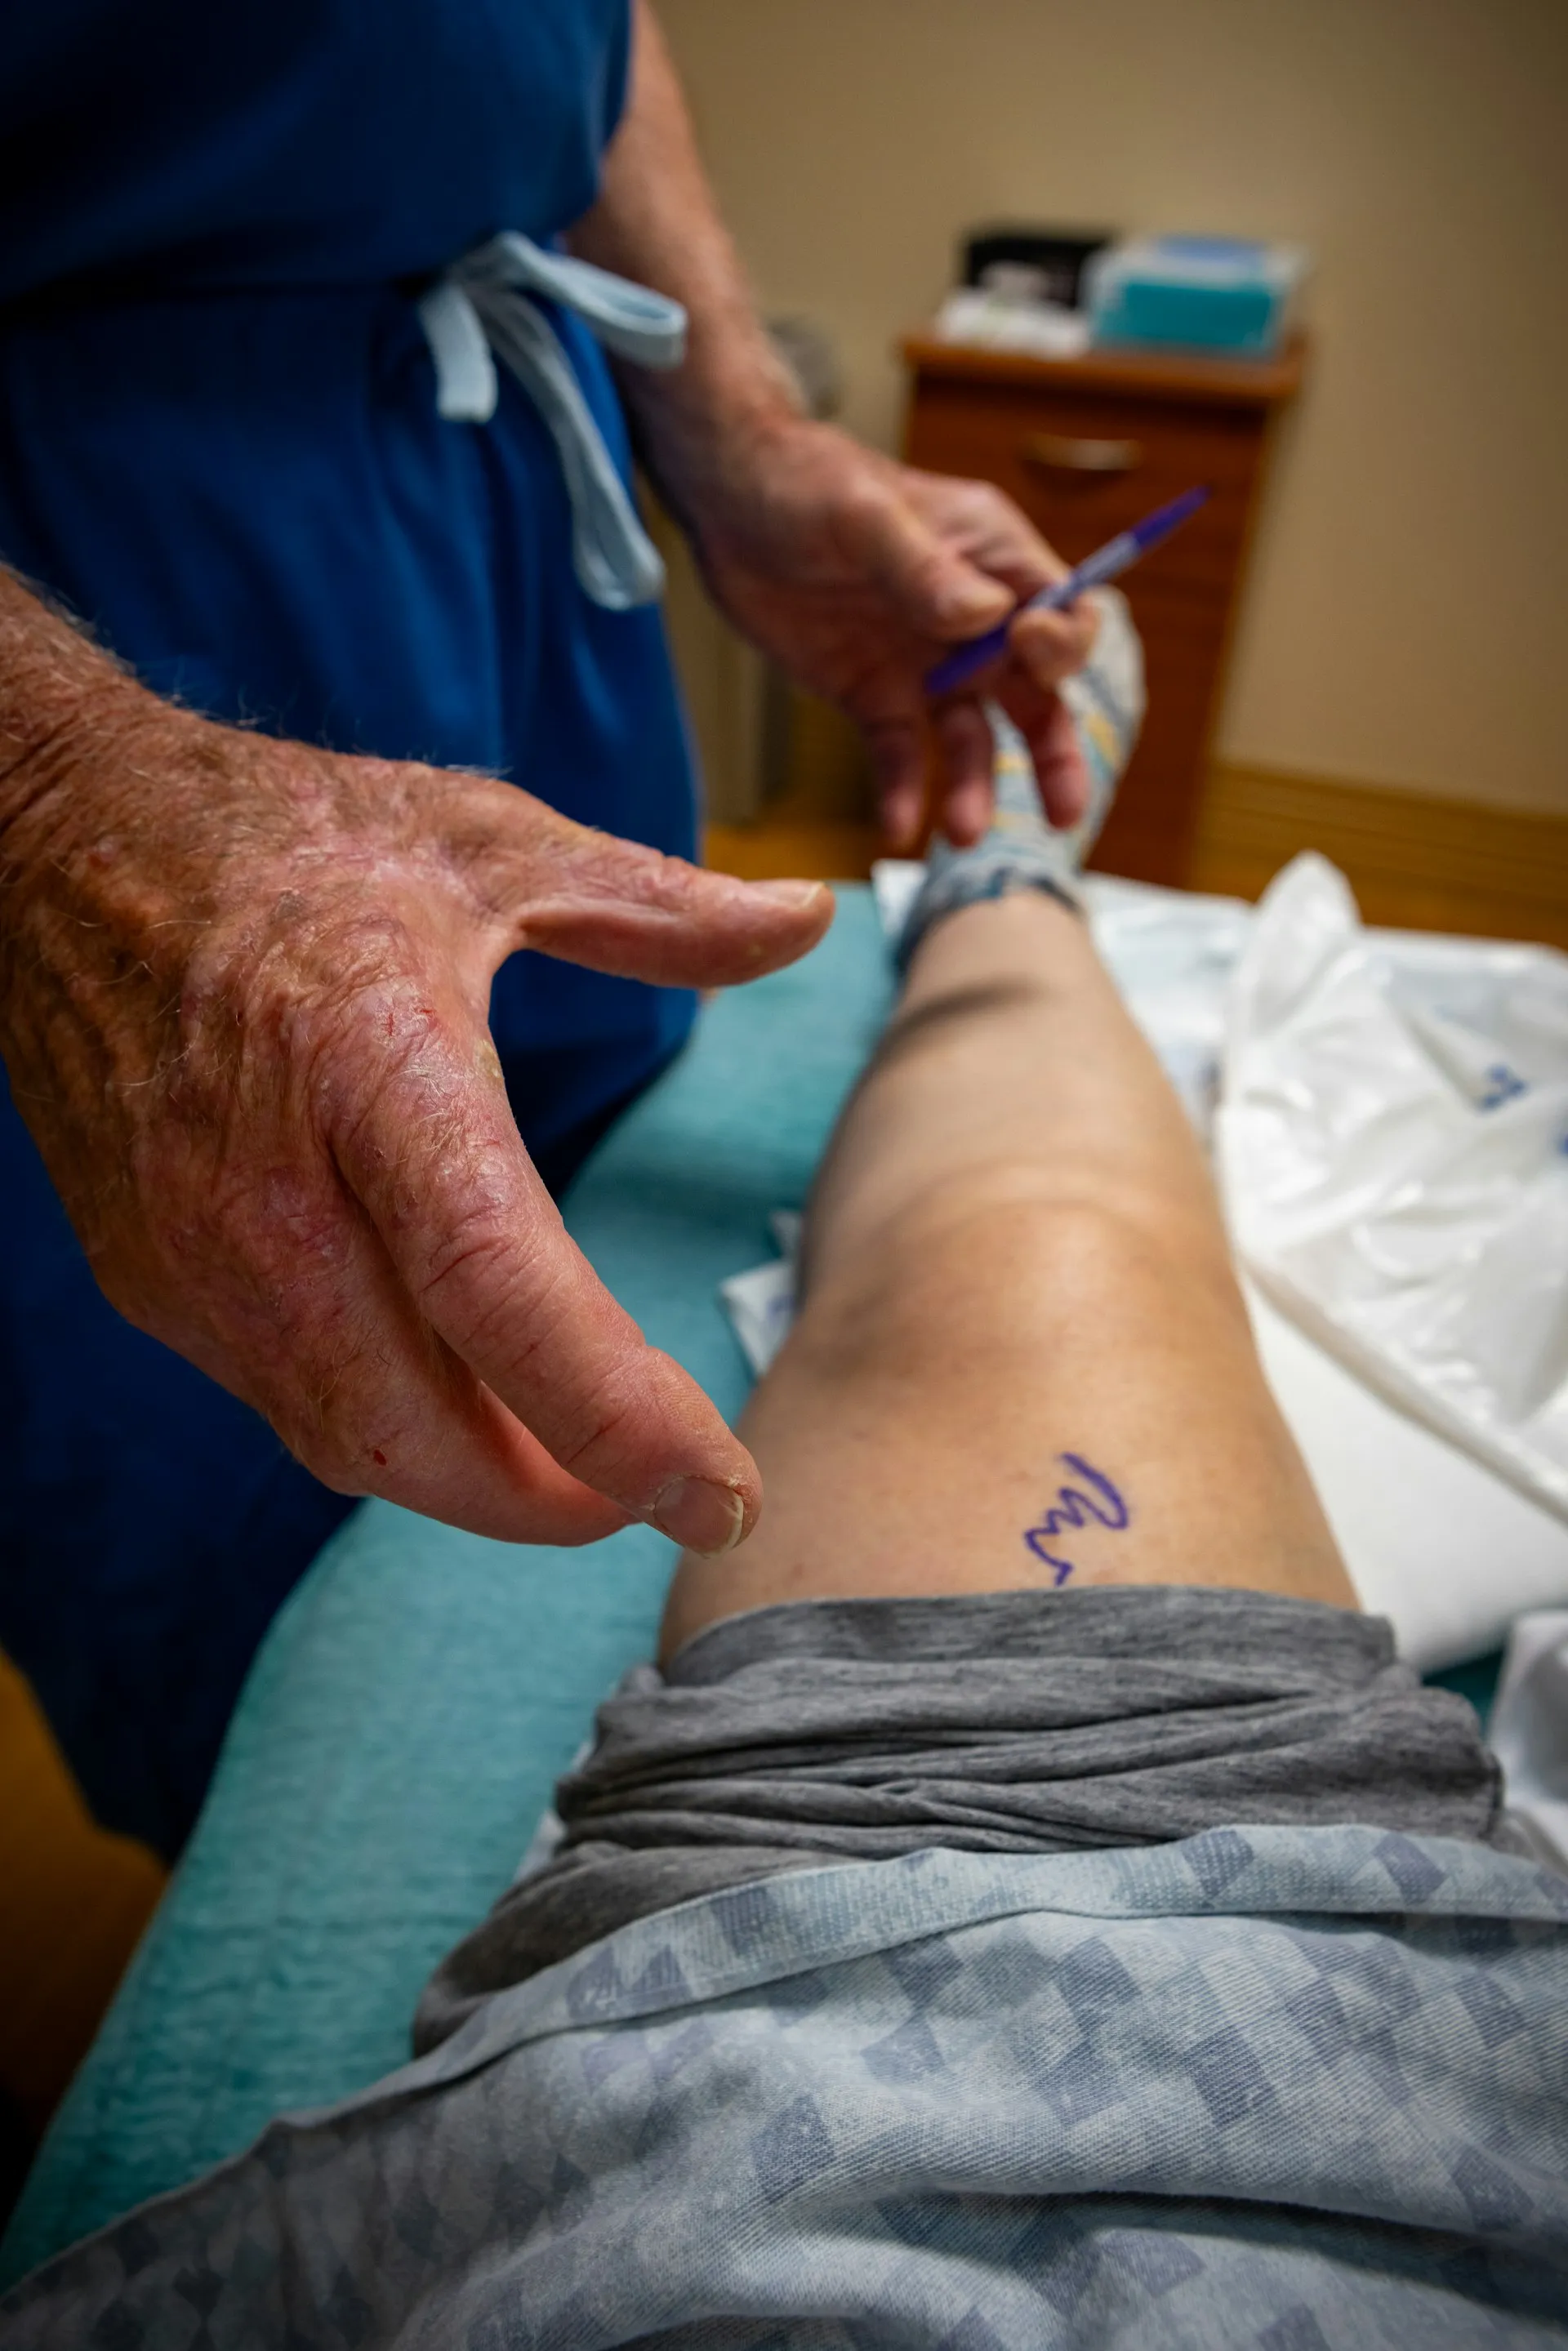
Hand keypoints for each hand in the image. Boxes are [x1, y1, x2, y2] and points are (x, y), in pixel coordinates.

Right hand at [0, 688, 829, 1551]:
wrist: (54, 845)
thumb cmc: (283, 839)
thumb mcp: (489, 840)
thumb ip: (659, 906)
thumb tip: (811, 918)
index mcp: (373, 1070)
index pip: (497, 1291)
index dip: (615, 1417)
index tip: (720, 1491)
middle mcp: (267, 1192)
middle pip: (419, 1429)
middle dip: (559, 1498)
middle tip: (670, 1492)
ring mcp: (192, 1254)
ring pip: (348, 1441)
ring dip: (477, 1479)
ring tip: (585, 1464)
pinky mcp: (152, 1281)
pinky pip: (288, 1401)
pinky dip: (391, 1430)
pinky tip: (464, 1398)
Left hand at [683, 418, 1099, 847]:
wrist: (728, 504)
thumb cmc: (807, 483)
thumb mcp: (864, 516)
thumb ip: (924, 567)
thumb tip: (986, 617)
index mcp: (994, 561)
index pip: (1063, 614)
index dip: (1061, 644)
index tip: (1027, 648)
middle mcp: (974, 621)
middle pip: (1037, 695)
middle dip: (1054, 755)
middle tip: (1064, 815)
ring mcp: (926, 665)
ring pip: (972, 739)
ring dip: (973, 786)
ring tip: (961, 833)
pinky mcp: (875, 698)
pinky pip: (899, 755)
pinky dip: (901, 792)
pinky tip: (896, 828)